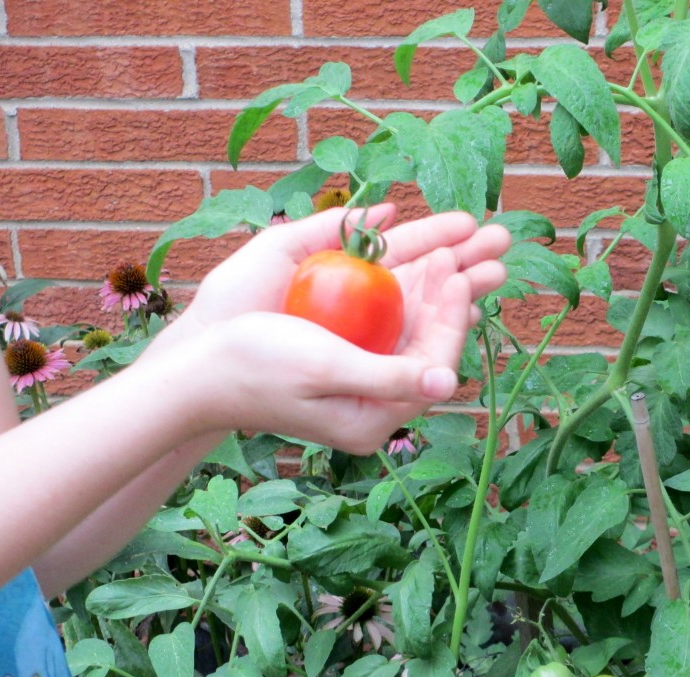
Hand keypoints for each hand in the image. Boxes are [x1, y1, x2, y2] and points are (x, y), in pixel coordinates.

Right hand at [161, 207, 509, 451]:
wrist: (200, 375)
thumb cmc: (257, 368)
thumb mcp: (326, 368)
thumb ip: (389, 376)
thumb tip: (450, 384)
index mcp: (374, 418)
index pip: (434, 367)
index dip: (452, 318)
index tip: (456, 272)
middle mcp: (374, 405)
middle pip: (432, 345)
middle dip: (460, 294)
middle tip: (488, 246)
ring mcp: (361, 385)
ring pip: (415, 332)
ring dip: (442, 288)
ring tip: (470, 247)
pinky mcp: (346, 364)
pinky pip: (390, 329)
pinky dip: (410, 296)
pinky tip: (429, 268)